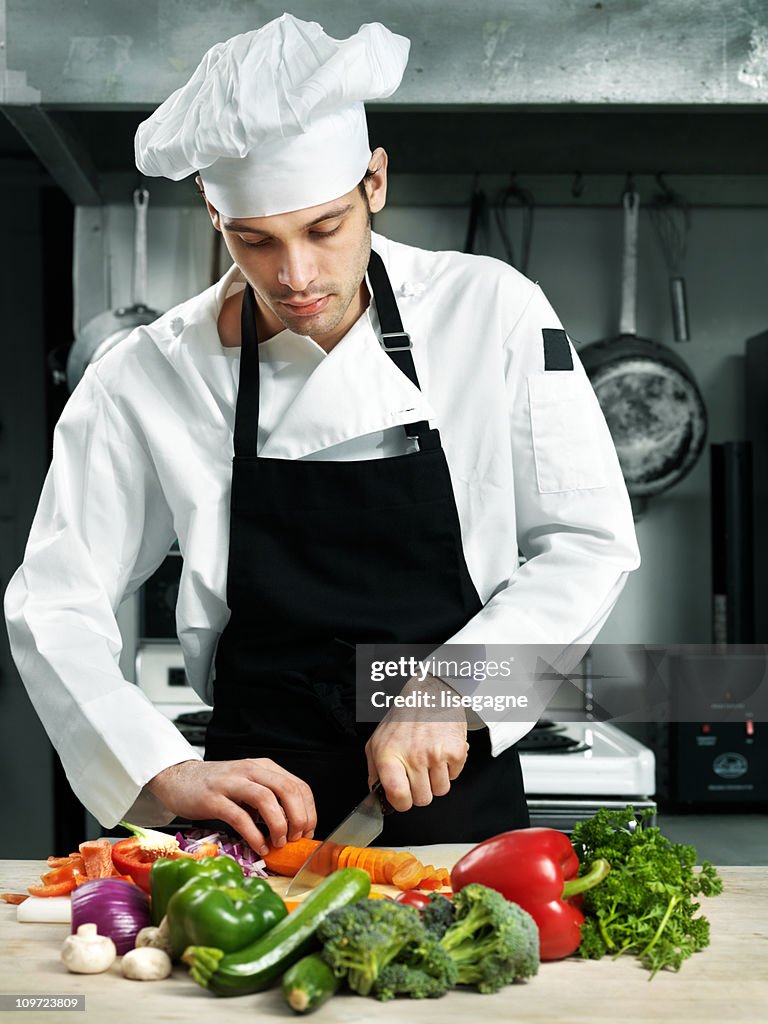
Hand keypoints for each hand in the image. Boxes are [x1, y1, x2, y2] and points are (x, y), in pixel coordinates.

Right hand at [146, 758, 315, 855]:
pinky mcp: (213, 799)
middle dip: (299, 818)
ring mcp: (231, 783)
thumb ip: (268, 800)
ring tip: (278, 842)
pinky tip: (259, 847)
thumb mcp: (247, 786)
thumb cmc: (216, 786)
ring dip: (279, 825)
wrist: (178, 778)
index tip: (308, 832)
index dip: (309, 811)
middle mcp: (250, 770)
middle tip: (297, 838)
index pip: (298, 785)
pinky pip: (240, 817)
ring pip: (266, 799)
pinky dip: (254, 835)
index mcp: (263, 767)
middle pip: (287, 789)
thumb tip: (292, 827)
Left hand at [364, 675, 468, 811]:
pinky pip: (455, 776)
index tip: (403, 797)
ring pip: (441, 791)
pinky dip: (451, 768)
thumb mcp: (378, 741)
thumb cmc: (404, 717)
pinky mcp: (455, 751)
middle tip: (419, 772)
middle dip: (421, 790)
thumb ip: (374, 770)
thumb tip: (376, 794)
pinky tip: (442, 752)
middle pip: (422, 799)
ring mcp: (435, 754)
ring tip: (431, 759)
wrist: (431, 693)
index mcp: (389, 755)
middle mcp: (412, 756)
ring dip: (437, 780)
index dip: (402, 803)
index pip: (398, 796)